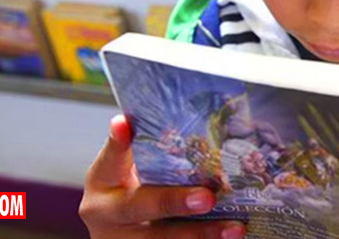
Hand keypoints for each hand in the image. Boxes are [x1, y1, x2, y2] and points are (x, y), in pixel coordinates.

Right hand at [79, 115, 246, 238]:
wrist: (124, 233)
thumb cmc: (131, 193)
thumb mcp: (127, 171)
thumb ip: (142, 148)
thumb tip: (149, 112)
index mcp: (102, 184)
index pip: (109, 159)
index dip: (117, 143)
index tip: (125, 124)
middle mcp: (108, 217)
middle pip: (140, 208)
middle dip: (174, 202)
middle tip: (207, 197)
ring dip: (202, 234)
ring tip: (235, 228)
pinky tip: (232, 237)